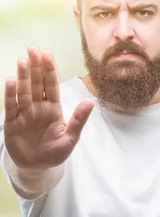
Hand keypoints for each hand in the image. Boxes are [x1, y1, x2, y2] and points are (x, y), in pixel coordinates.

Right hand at [3, 46, 94, 170]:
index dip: (49, 70)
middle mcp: (38, 108)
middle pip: (36, 84)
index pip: (51, 86)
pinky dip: (11, 94)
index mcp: (53, 109)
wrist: (37, 167)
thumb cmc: (56, 152)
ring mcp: (24, 114)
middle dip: (35, 67)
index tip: (47, 54)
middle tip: (33, 49)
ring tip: (23, 61)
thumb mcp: (71, 138)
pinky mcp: (12, 123)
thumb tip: (91, 101)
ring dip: (23, 76)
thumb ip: (78, 120)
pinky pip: (11, 106)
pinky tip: (11, 81)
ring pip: (24, 92)